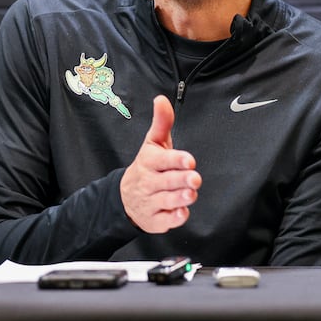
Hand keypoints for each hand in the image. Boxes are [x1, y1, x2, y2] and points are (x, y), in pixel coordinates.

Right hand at [120, 95, 201, 232]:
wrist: (125, 197)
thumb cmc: (147, 167)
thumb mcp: (153, 143)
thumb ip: (162, 122)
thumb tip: (161, 100)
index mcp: (149, 161)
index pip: (162, 160)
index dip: (176, 160)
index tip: (188, 160)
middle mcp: (149, 182)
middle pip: (167, 181)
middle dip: (181, 180)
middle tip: (194, 178)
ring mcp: (151, 201)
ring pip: (166, 200)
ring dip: (180, 198)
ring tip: (190, 194)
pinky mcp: (155, 219)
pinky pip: (165, 220)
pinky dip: (173, 218)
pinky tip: (181, 213)